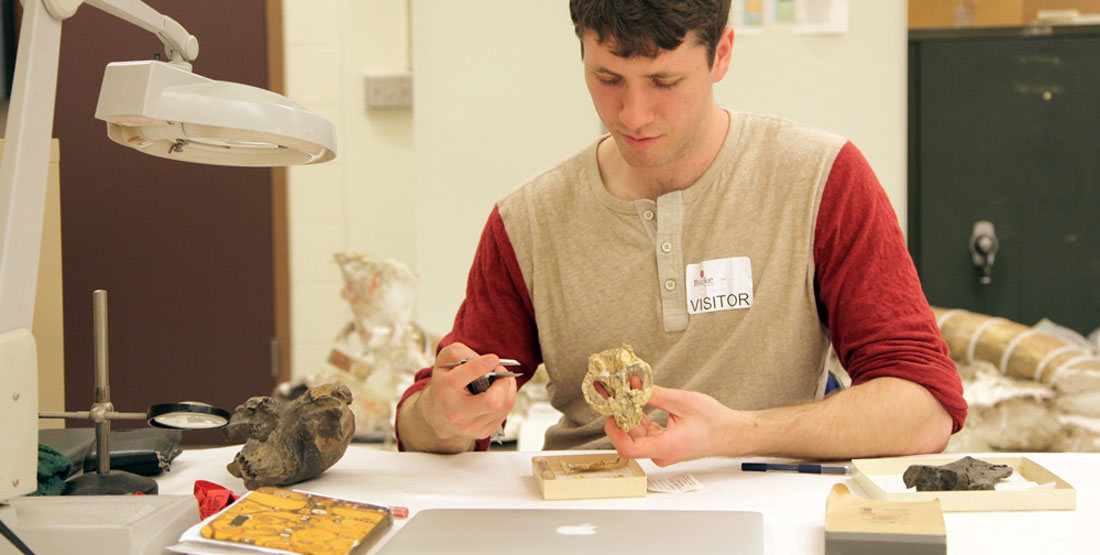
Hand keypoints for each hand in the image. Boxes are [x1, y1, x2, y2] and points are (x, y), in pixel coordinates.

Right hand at [417, 342, 517, 441]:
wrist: (438, 415)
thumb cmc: (444, 384)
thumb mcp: (444, 362)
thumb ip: (459, 352)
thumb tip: (481, 358)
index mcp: (443, 390)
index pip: (461, 378)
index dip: (480, 366)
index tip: (493, 359)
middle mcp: (456, 412)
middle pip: (492, 401)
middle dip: (503, 382)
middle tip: (501, 372)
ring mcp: (469, 426)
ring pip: (503, 406)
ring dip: (508, 388)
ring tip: (502, 380)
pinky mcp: (481, 433)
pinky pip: (504, 414)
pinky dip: (506, 399)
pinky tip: (498, 393)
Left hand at [605, 386, 741, 465]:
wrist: (730, 433)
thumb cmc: (713, 422)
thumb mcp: (682, 401)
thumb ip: (654, 394)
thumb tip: (634, 384)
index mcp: (665, 446)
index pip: (627, 448)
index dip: (614, 431)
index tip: (611, 411)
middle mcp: (661, 453)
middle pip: (629, 438)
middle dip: (619, 416)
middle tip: (612, 395)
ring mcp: (661, 450)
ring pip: (636, 435)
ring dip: (628, 416)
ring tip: (622, 394)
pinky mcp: (663, 445)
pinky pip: (645, 433)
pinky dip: (639, 418)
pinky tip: (636, 402)